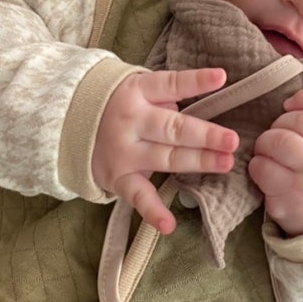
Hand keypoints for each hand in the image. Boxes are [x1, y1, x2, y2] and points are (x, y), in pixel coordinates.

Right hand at [92, 68, 238, 233]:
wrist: (70, 120)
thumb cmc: (121, 101)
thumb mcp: (138, 87)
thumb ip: (166, 96)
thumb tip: (192, 112)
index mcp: (138, 91)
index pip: (171, 84)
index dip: (196, 81)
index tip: (221, 77)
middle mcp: (131, 121)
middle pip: (173, 129)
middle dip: (205, 135)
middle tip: (232, 141)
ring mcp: (124, 151)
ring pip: (166, 158)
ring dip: (197, 162)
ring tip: (225, 163)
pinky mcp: (118, 177)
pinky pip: (138, 196)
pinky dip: (153, 212)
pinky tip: (169, 224)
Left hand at [248, 87, 302, 235]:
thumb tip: (288, 102)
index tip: (291, 106)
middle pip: (298, 120)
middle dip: (279, 123)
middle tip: (278, 134)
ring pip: (278, 141)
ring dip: (265, 142)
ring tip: (268, 149)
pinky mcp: (291, 199)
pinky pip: (262, 168)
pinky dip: (257, 165)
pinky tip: (266, 170)